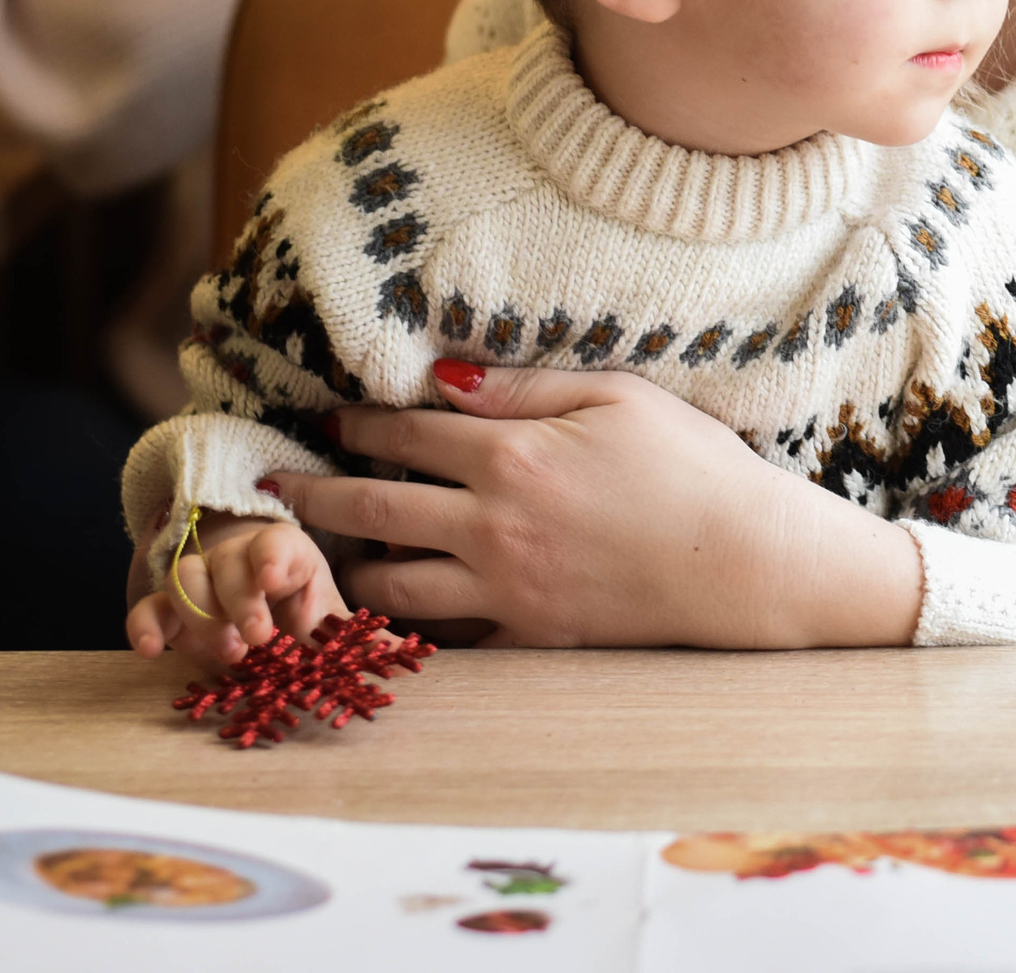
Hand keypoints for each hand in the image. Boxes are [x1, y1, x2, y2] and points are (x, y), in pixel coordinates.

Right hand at [125, 511, 344, 667]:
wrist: (254, 595)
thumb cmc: (296, 605)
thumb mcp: (328, 618)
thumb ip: (358, 637)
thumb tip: (409, 656)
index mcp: (286, 555)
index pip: (278, 543)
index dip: (274, 557)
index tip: (275, 579)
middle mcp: (238, 559)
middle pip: (229, 563)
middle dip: (240, 601)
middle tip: (257, 639)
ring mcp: (199, 579)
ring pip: (186, 579)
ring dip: (202, 616)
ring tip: (228, 653)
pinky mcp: (167, 607)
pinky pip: (148, 607)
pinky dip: (145, 626)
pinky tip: (152, 650)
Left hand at [266, 364, 924, 648]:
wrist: (743, 560)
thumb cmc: (693, 465)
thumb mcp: (617, 396)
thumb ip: (522, 386)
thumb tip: (440, 376)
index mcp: (511, 456)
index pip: (404, 434)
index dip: (355, 422)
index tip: (323, 415)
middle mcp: (490, 526)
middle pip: (372, 509)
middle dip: (313, 493)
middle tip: (272, 486)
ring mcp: (504, 588)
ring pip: (389, 584)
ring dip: (343, 567)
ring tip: (317, 556)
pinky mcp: (528, 635)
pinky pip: (444, 638)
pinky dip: (403, 627)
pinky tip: (384, 615)